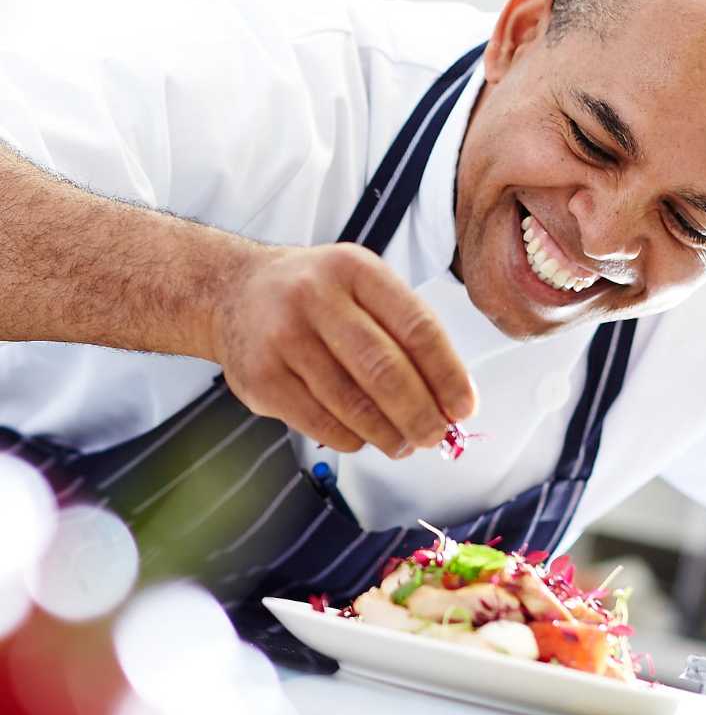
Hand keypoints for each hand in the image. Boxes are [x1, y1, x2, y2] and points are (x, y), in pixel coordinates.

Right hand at [210, 242, 476, 457]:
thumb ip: (406, 333)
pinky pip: (320, 424)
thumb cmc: (317, 297)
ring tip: (404, 444)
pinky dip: (352, 440)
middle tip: (437, 436)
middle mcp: (315, 297)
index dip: (447, 374)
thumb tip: (450, 400)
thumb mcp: (363, 288)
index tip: (463, 407)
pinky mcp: (260, 379)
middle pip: (384, 370)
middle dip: (420, 414)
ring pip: (352, 404)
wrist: (233, 293)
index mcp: (355, 269)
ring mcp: (282, 338)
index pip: (416, 327)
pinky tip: (364, 439)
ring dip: (388, 434)